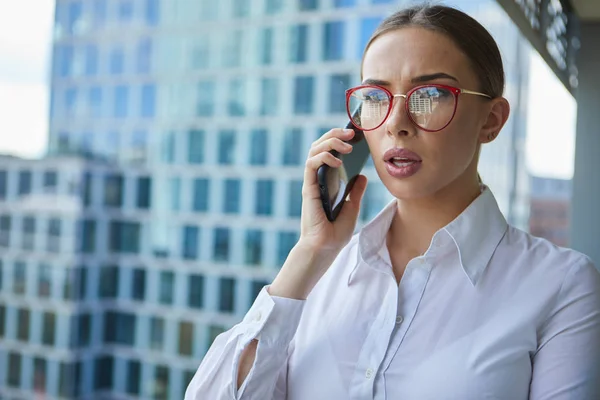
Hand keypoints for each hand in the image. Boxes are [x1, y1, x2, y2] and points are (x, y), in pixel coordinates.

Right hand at [299, 128, 367, 252]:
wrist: (325, 248)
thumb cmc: (335, 232)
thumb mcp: (352, 208)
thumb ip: (355, 191)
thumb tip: (362, 175)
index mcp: (327, 181)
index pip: (330, 152)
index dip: (339, 139)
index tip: (356, 134)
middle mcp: (317, 178)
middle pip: (320, 146)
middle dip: (334, 134)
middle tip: (352, 133)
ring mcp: (312, 182)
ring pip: (314, 150)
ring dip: (330, 141)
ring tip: (347, 144)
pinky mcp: (308, 188)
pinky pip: (311, 164)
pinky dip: (324, 157)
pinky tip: (338, 160)